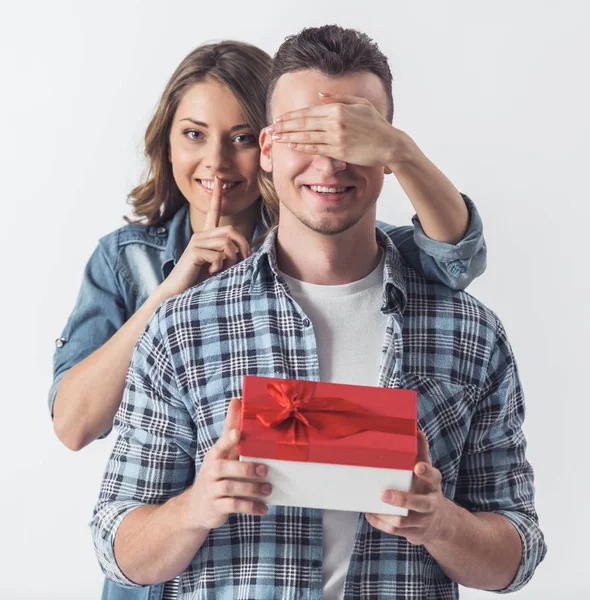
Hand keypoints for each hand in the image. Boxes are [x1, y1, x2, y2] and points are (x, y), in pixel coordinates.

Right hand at [157, 176, 249, 297]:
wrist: (178, 292)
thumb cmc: (200, 280)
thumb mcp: (220, 266)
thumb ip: (232, 256)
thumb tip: (250, 251)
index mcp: (206, 236)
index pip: (213, 212)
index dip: (217, 196)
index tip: (219, 179)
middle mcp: (201, 235)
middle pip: (231, 231)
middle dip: (242, 246)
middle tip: (243, 261)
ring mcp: (197, 242)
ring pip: (227, 243)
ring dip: (231, 260)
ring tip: (223, 270)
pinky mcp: (195, 251)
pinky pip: (218, 255)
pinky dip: (220, 266)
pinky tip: (211, 272)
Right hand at [187, 398, 270, 530]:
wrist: (195, 507)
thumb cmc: (215, 474)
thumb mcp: (221, 452)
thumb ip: (230, 431)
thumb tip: (237, 400)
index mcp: (216, 454)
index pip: (221, 443)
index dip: (228, 438)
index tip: (237, 432)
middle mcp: (212, 470)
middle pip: (225, 467)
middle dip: (246, 468)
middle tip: (265, 470)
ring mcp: (212, 489)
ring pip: (231, 488)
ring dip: (252, 489)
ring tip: (268, 489)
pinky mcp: (216, 507)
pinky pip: (234, 506)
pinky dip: (250, 507)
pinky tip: (263, 508)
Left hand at [267, 93, 413, 168]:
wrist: (390, 144)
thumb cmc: (376, 124)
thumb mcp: (360, 105)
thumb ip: (340, 99)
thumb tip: (320, 96)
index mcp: (339, 108)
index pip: (309, 111)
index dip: (292, 115)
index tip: (279, 118)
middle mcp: (335, 121)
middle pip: (303, 122)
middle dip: (284, 126)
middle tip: (270, 128)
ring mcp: (336, 137)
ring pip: (307, 136)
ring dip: (288, 136)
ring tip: (275, 138)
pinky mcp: (339, 151)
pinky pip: (316, 148)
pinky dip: (302, 146)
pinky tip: (292, 145)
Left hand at [365, 430, 449, 544]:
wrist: (440, 522)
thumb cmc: (427, 488)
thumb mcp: (427, 471)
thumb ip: (421, 451)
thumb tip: (416, 429)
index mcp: (433, 485)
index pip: (433, 477)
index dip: (426, 472)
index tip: (417, 466)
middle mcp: (430, 503)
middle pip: (421, 504)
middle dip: (403, 500)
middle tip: (384, 494)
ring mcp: (422, 521)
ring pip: (405, 521)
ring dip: (387, 514)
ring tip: (373, 504)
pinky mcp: (413, 533)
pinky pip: (395, 531)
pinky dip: (380, 523)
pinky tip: (369, 513)